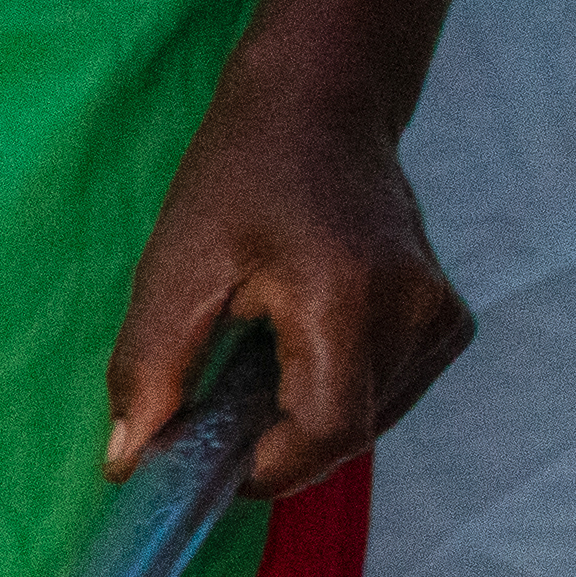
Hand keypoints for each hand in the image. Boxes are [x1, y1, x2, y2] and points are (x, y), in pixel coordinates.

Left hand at [106, 42, 467, 502]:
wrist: (320, 108)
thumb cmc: (241, 176)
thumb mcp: (175, 271)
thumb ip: (150, 372)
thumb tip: (129, 464)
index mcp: (351, 296)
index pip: (330, 431)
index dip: (266, 468)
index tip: (206, 463)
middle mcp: (416, 312)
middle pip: (347, 436)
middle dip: (273, 448)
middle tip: (212, 414)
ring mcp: (440, 318)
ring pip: (367, 423)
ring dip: (300, 424)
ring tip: (254, 365)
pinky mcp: (446, 323)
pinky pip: (384, 397)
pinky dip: (330, 399)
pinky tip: (294, 355)